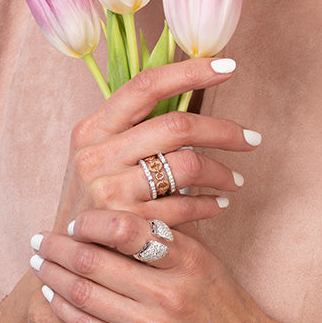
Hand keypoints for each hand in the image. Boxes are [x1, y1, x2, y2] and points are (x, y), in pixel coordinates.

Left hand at [31, 216, 321, 322]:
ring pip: (83, 294)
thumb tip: (132, 192)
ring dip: (51, 276)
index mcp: (186, 259)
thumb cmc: (223, 301)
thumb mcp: (204, 258)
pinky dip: (64, 309)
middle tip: (39, 238)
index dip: (90, 221)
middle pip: (93, 262)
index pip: (124, 229)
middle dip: (57, 247)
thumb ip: (169, 229)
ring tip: (38, 263)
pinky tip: (53, 296)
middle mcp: (168, 292)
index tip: (75, 219)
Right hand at [52, 57, 261, 233]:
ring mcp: (108, 191)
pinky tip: (218, 204)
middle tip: (251, 139)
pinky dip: (210, 204)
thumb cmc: (93, 199)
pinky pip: (185, 206)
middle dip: (223, 130)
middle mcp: (95, 155)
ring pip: (187, 165)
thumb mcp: (98, 157)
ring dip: (222, 172)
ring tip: (234, 180)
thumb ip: (134, 130)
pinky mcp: (126, 225)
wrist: (70, 256)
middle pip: (175, 126)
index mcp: (92, 129)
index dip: (189, 72)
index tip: (228, 67)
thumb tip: (190, 94)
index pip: (144, 86)